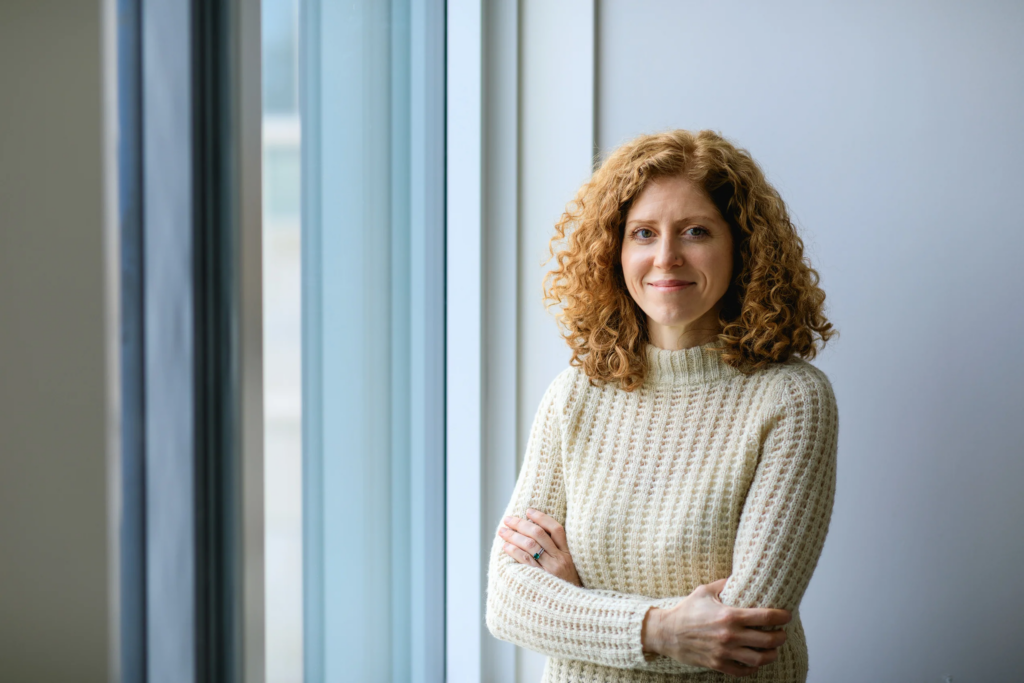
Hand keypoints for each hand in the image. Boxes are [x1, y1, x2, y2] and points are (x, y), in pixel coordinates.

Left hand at [498, 508, 581, 586]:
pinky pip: (526, 561)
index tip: (528, 510)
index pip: (556, 529)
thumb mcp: (570, 567)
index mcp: (568, 553)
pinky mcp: (542, 580)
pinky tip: (506, 546)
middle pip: (539, 534)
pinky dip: (515, 551)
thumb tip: (536, 534)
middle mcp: (560, 559)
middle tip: (508, 519)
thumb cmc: (568, 586)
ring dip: (514, 535)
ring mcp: (551, 569)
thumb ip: (558, 552)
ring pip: (530, 545)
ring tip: (502, 531)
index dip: (542, 518)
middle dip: (521, 524)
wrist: (573, 608)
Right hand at [643, 578, 791, 676]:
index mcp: (729, 615)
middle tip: (782, 633)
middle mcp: (730, 636)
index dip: (781, 616)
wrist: (667, 633)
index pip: (765, 617)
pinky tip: (755, 661)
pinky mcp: (718, 664)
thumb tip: (739, 575)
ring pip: (759, 659)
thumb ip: (724, 583)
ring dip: (771, 654)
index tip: (787, 616)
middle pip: (768, 640)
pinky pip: (743, 671)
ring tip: (773, 649)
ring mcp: (725, 652)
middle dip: (780, 637)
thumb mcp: (704, 591)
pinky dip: (753, 668)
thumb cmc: (686, 610)